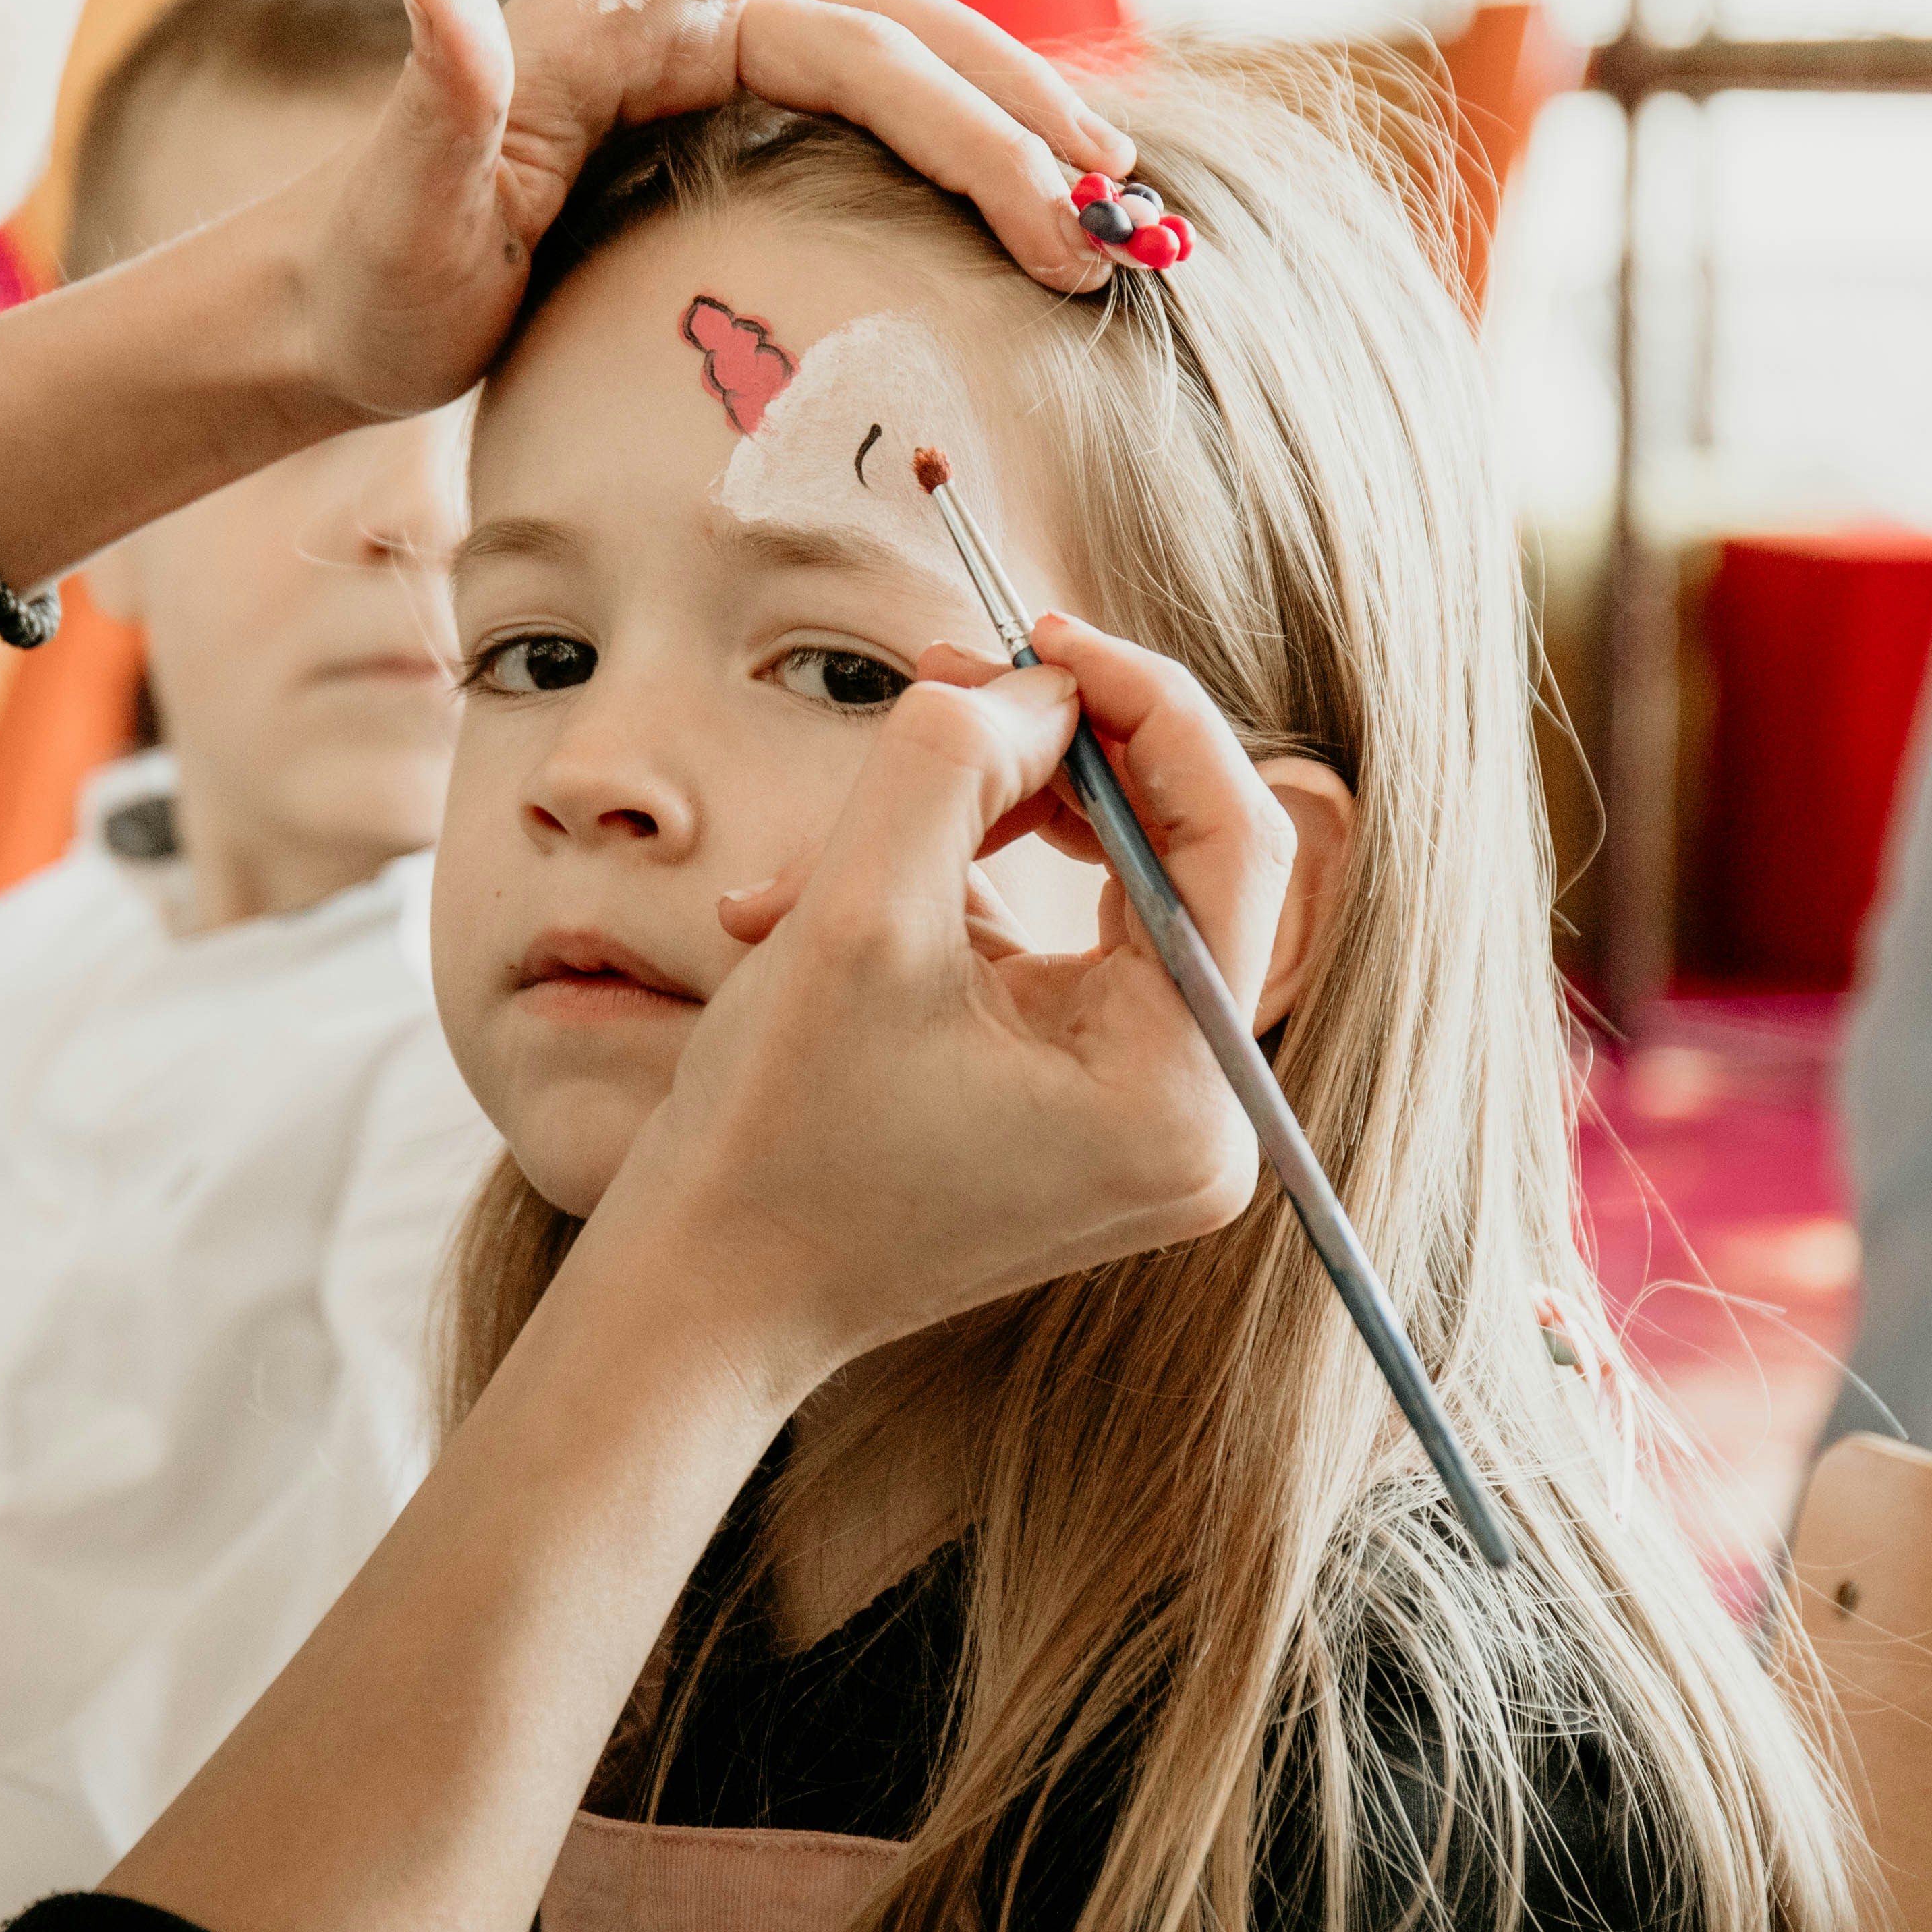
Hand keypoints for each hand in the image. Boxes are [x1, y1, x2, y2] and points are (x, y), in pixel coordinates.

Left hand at [282, 0, 1137, 423]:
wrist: (338, 324)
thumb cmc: (364, 269)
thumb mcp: (396, 200)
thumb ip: (434, 92)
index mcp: (617, 3)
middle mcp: (682, 19)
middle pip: (882, 26)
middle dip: (1000, 107)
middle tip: (1093, 219)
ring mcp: (711, 82)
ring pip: (898, 76)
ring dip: (1006, 134)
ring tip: (1100, 220)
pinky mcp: (728, 144)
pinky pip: (873, 129)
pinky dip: (961, 160)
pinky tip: (1032, 208)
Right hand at [602, 616, 1272, 1379]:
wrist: (703, 1295)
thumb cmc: (774, 1137)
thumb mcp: (856, 910)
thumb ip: (955, 759)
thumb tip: (1033, 683)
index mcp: (1180, 1089)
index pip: (1228, 837)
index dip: (1144, 707)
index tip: (1040, 636)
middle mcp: (1194, 1112)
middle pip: (1169, 855)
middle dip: (1042, 761)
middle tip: (941, 685)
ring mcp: (1140, 1114)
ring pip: (1095, 887)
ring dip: (964, 830)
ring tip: (821, 860)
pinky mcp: (1079, 1103)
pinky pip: (1050, 946)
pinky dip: (945, 898)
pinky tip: (815, 917)